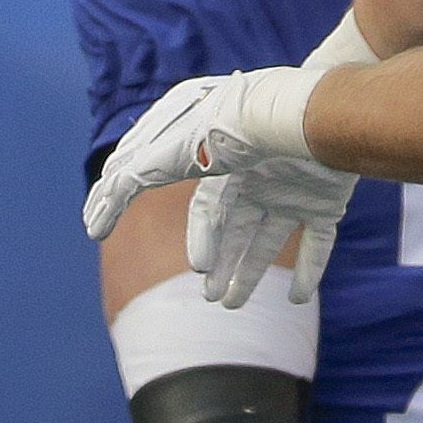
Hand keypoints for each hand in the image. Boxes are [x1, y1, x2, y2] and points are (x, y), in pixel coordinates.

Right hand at [84, 68, 344, 304]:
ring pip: (270, 237)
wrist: (293, 116)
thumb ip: (124, 184)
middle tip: (209, 298)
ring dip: (253, 272)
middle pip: (235, 225)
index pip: (205, 209)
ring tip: (234, 306)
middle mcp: (259, 173)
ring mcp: (295, 184)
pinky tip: (296, 298)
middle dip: (221, 263)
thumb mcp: (159, 159)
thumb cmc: (222, 132)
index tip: (193, 270)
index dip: (195, 240)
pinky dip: (312, 269)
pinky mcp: (328, 196)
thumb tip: (94, 216)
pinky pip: (321, 239)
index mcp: (224, 163)